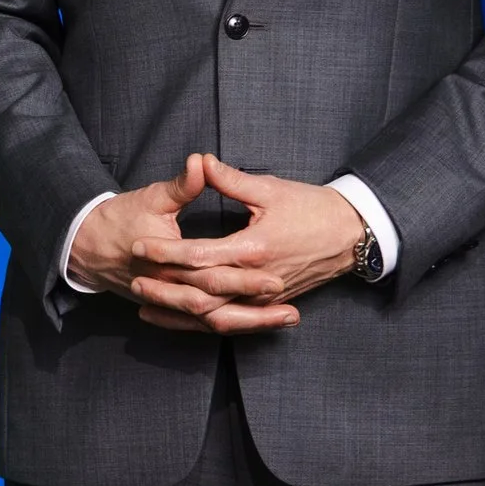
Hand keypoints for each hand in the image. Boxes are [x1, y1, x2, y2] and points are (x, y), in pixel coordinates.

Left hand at [70, 152, 361, 334]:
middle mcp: (258, 278)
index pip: (200, 255)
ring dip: (179, 314)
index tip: (140, 246)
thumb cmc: (312, 207)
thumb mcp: (270, 189)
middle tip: (133, 282)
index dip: (167, 252)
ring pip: (215, 315)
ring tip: (145, 308)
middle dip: (166, 289)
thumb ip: (230, 180)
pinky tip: (177, 320)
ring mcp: (265, 296)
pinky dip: (202, 324)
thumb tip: (199, 161)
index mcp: (255, 247)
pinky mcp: (270, 304)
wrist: (351, 234)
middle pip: (202, 291)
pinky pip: (231, 321)